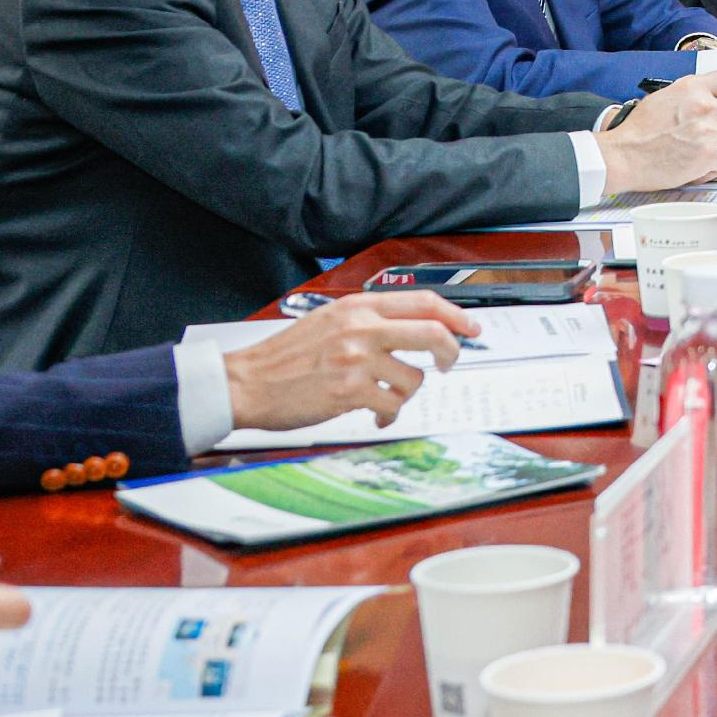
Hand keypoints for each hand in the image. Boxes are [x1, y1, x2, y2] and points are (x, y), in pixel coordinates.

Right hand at [220, 292, 477, 432]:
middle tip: (450, 363)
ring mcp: (357, 360)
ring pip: (415, 378)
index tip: (471, 328)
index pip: (424, 302)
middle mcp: (362, 329)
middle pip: (434, 333)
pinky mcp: (350, 392)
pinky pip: (392, 405)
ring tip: (388, 396)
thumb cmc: (284, 356)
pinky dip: (389, 414)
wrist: (245, 382)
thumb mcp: (329, 320)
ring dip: (408, 392)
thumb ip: (368, 320)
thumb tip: (410, 326)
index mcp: (358, 307)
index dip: (457, 315)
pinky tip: (376, 414)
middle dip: (452, 352)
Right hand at [597, 70, 716, 192]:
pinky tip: (711, 165)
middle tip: (716, 134)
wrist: (623, 156)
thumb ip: (692, 95)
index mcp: (691, 87)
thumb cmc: (639, 131)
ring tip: (709, 151)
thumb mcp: (664, 98)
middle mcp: (702, 105)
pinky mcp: (707, 155)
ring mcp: (707, 131)